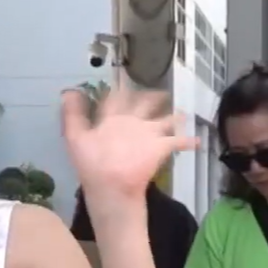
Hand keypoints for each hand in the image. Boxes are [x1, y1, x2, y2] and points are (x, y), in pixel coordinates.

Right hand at [61, 80, 198, 214]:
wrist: (114, 184)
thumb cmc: (92, 165)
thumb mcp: (75, 139)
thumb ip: (73, 115)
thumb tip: (69, 91)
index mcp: (113, 117)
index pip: (116, 98)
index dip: (120, 90)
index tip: (123, 84)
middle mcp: (134, 120)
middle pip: (146, 103)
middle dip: (152, 97)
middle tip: (159, 94)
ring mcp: (150, 133)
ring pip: (166, 119)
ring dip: (175, 116)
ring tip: (183, 114)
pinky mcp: (162, 147)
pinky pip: (179, 142)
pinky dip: (189, 142)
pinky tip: (197, 142)